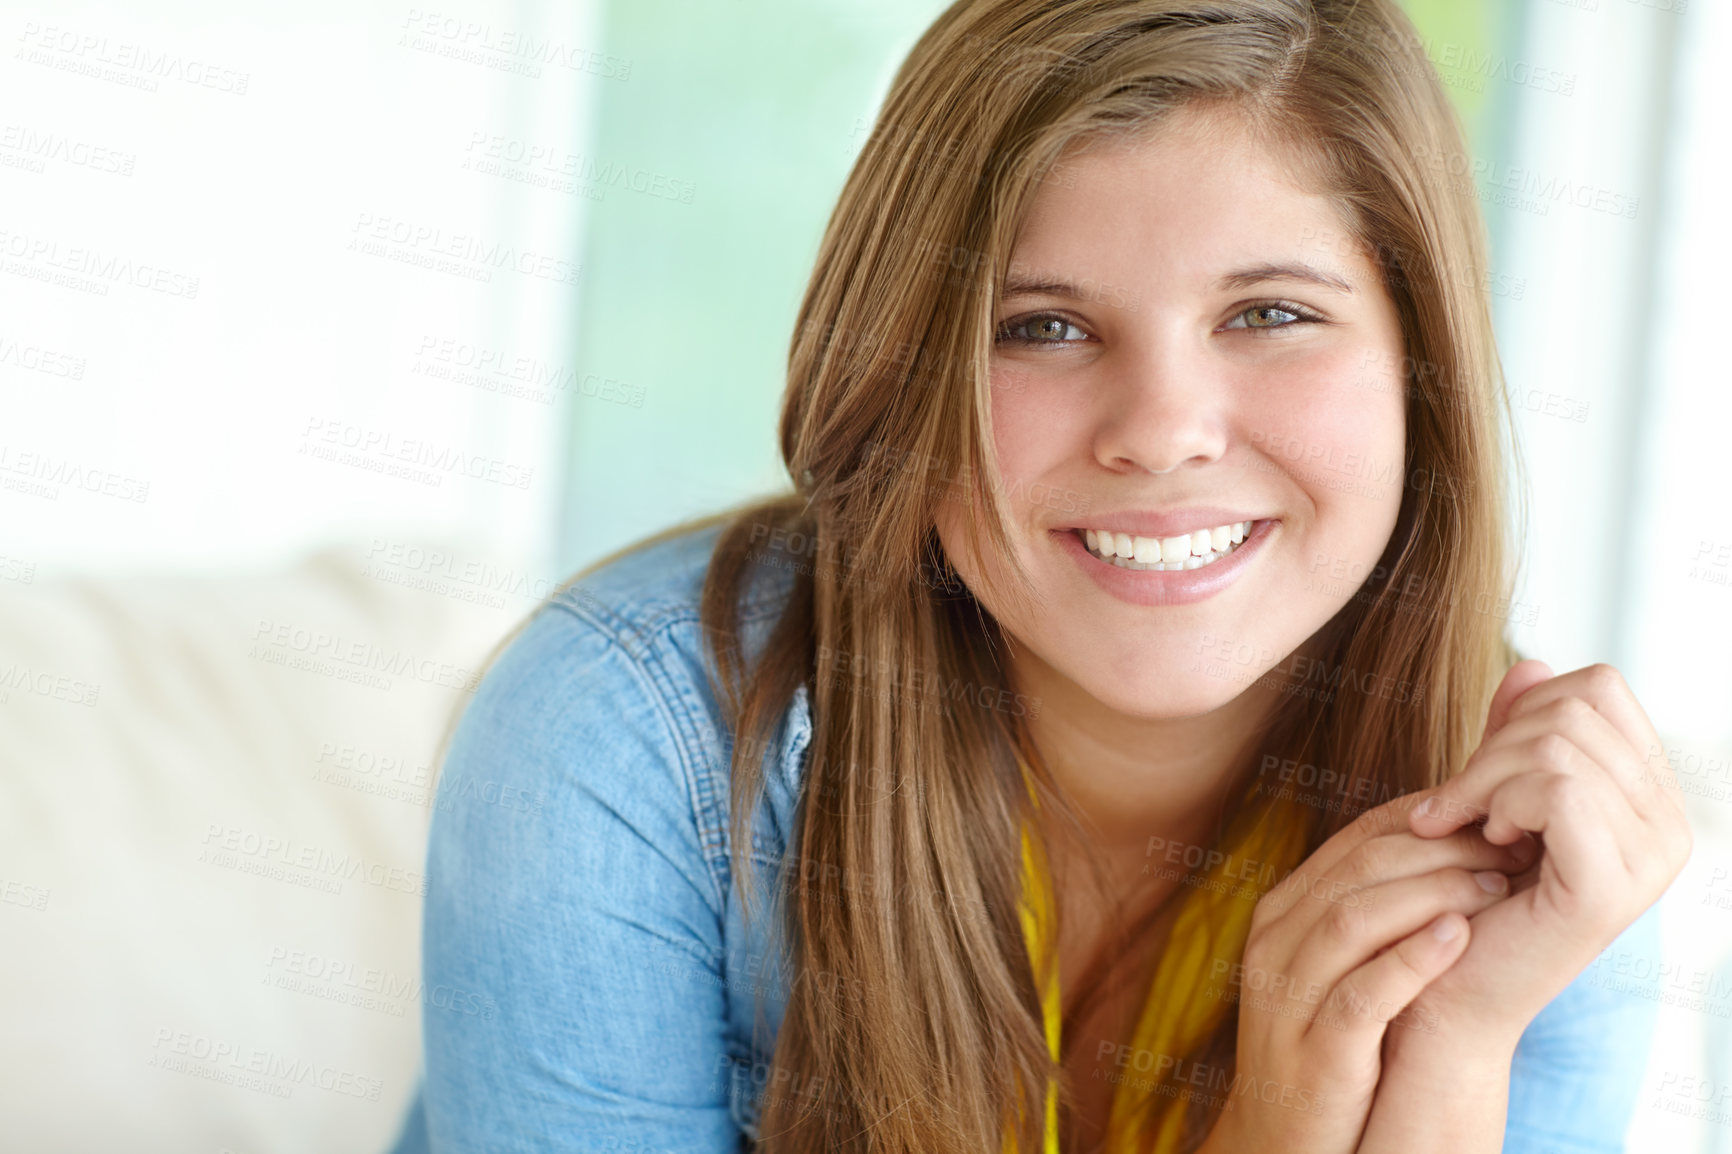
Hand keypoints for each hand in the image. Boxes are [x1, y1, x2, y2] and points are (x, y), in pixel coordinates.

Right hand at [1199, 792, 1531, 1153]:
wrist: (1282, 1141)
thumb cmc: (1328, 1045)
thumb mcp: (1334, 967)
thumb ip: (1371, 912)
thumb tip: (1450, 851)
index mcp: (1281, 913)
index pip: (1354, 839)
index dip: (1427, 820)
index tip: (1489, 818)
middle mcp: (1274, 944)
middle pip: (1357, 869)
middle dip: (1441, 850)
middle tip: (1508, 847)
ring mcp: (1288, 997)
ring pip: (1356, 920)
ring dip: (1434, 894)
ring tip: (1496, 886)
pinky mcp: (1317, 1052)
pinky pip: (1363, 993)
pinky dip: (1413, 959)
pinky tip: (1460, 938)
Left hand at [1396, 660, 1692, 1048]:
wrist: (1442, 985)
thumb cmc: (1465, 887)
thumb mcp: (1494, 791)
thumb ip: (1516, 732)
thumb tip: (1531, 659)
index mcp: (1653, 796)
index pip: (1599, 686)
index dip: (1525, 708)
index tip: (1484, 767)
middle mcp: (1670, 827)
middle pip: (1575, 707)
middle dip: (1493, 745)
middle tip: (1460, 804)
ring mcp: (1651, 860)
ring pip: (1556, 745)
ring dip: (1483, 777)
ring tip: (1468, 825)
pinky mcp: (1610, 888)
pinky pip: (1556, 789)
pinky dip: (1497, 801)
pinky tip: (1485, 841)